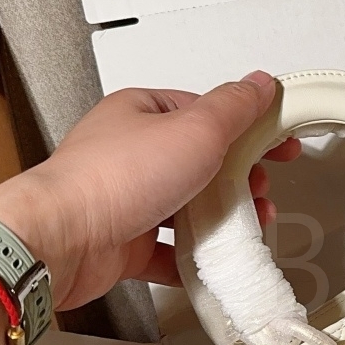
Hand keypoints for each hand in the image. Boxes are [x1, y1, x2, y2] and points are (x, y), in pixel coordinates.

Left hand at [0, 70, 299, 309]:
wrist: (64, 240)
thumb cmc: (114, 177)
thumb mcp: (196, 128)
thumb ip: (234, 107)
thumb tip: (259, 84)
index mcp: (143, 112)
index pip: (208, 113)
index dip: (250, 129)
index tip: (280, 145)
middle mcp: (131, 153)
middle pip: (201, 163)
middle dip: (240, 180)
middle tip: (261, 189)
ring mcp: (127, 199)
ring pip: (188, 208)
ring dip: (222, 218)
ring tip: (245, 225)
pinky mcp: (124, 242)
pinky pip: (169, 251)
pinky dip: (195, 258)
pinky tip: (213, 259)